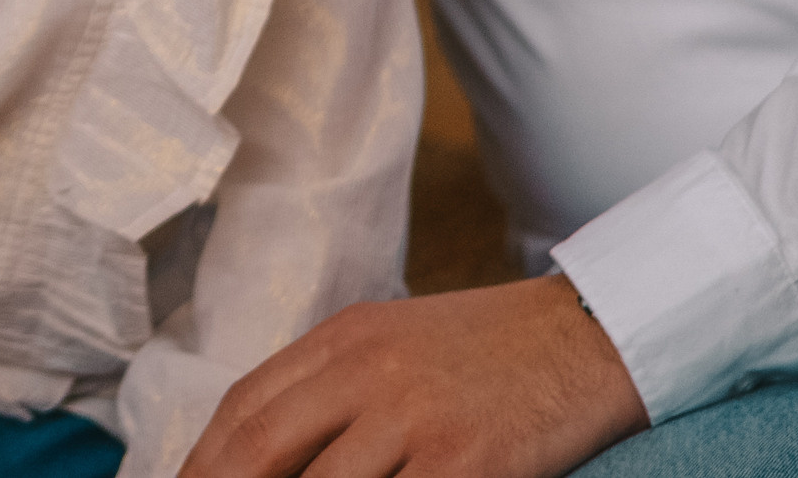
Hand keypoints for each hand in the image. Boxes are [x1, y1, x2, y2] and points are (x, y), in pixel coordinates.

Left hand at [182, 276, 649, 477]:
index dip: (203, 460)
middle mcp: (366, 374)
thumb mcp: (394, 342)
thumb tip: (267, 451)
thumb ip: (333, 387)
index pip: (244, 406)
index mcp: (343, 339)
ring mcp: (416, 421)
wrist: (594, 332)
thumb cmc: (491, 348)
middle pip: (261, 447)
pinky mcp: (468, 465)